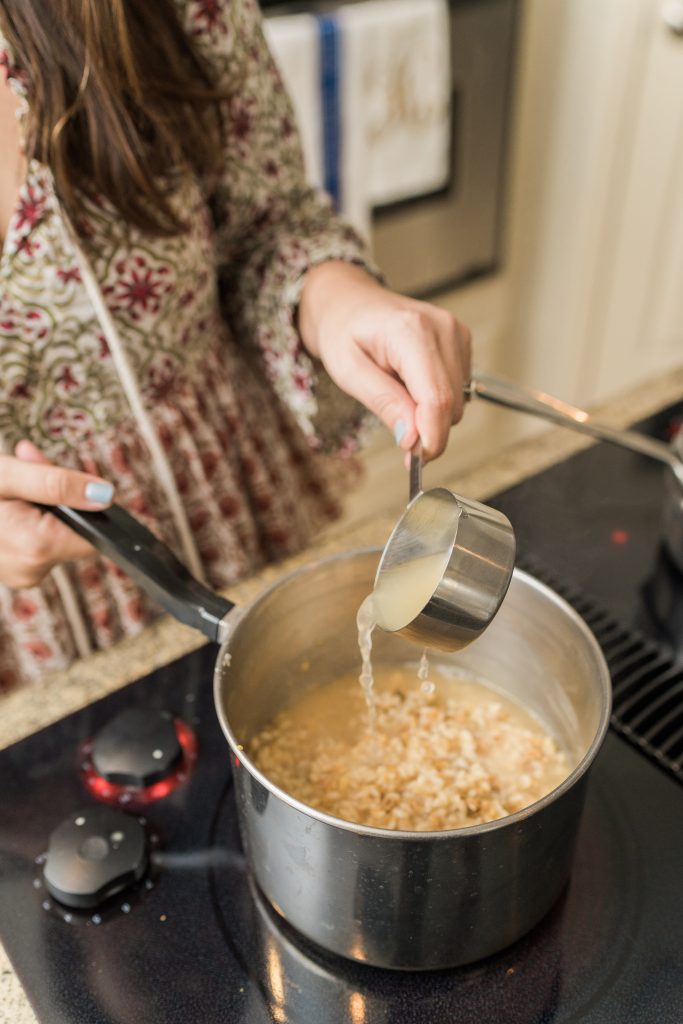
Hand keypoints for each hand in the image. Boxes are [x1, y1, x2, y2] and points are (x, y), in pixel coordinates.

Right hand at [0, 441, 114, 588]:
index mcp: (34, 549)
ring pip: (56, 537)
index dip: (86, 503)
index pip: (94, 535)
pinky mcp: (14, 572)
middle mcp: (29, 572)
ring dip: (43, 509)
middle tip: (28, 471)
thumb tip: (104, 495)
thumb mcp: (8, 476)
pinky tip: (7, 509)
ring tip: (9, 492)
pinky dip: (30, 522)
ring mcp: (19, 575)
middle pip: (73, 532)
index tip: (66, 482)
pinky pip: (38, 544)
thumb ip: (56, 483)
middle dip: (59, 500)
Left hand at [298, 261, 470, 460]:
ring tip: (397, 389)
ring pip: (458, 401)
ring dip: (429, 412)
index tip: (415, 460)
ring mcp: (456, 332)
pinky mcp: (461, 340)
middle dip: (426, 429)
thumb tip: (412, 439)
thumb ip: (384, 403)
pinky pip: (458, 390)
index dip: (430, 437)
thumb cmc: (343, 331)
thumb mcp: (348, 372)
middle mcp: (442, 328)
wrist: (349, 302)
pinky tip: (411, 382)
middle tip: (395, 426)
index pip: (437, 398)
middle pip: (451, 404)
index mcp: (411, 331)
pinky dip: (435, 398)